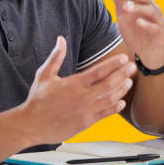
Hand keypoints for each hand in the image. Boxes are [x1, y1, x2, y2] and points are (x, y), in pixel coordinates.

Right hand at [19, 36, 136, 144]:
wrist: (30, 125)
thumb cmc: (37, 100)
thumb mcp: (44, 75)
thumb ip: (56, 57)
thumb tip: (61, 39)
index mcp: (73, 84)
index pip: (99, 71)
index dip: (114, 64)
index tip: (124, 58)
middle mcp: (82, 97)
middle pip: (109, 84)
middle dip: (123, 74)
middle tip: (132, 67)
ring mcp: (85, 111)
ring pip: (110, 99)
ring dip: (122, 89)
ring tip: (129, 81)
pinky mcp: (86, 123)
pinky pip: (105, 114)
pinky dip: (115, 107)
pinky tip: (122, 101)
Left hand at [110, 0, 163, 67]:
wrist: (149, 54)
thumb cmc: (137, 33)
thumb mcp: (124, 15)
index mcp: (144, 4)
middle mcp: (153, 9)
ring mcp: (158, 21)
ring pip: (151, 10)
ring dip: (138, 7)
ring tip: (125, 8)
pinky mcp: (161, 34)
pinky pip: (156, 27)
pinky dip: (147, 24)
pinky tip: (138, 22)